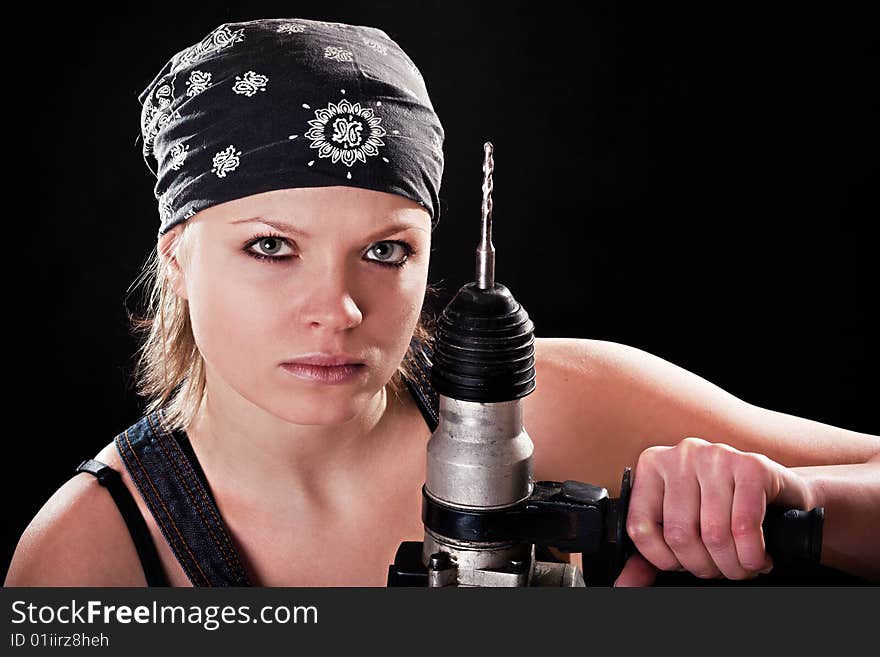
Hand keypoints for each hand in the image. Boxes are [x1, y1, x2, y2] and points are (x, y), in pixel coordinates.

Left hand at [613, 437, 813, 585]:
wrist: (779, 493)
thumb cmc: (724, 510)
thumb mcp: (682, 527)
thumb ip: (650, 553)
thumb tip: (623, 584)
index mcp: (652, 466)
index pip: (641, 528)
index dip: (664, 560)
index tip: (682, 564)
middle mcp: (680, 455)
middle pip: (679, 534)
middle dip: (703, 566)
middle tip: (721, 569)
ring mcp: (715, 456)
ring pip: (713, 534)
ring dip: (732, 565)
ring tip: (741, 566)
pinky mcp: (750, 466)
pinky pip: (744, 526)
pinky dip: (752, 555)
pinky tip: (758, 558)